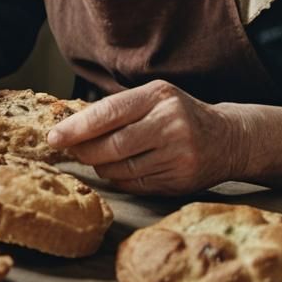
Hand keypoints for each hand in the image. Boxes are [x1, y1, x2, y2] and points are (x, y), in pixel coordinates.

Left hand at [46, 80, 239, 195]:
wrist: (228, 138)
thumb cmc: (180, 114)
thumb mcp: (155, 97)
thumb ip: (119, 108)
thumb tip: (71, 121)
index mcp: (159, 96)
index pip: (109, 113)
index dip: (77, 127)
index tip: (53, 136)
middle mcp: (170, 124)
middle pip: (112, 145)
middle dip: (84, 150)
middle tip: (68, 150)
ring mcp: (177, 154)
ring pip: (121, 168)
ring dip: (100, 165)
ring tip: (95, 156)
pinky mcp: (179, 180)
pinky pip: (135, 184)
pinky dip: (119, 178)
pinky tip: (116, 169)